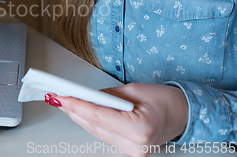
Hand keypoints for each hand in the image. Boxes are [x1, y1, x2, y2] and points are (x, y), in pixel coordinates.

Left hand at [45, 83, 188, 156]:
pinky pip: (104, 135)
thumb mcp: (133, 90)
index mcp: (138, 129)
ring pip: (95, 132)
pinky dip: (91, 123)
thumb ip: (106, 96)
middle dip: (73, 110)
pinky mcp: (129, 150)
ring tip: (64, 102)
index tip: (60, 97)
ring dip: (79, 117)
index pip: (97, 117)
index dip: (75, 106)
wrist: (184, 113)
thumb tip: (84, 96)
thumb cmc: (164, 100)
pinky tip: (80, 113)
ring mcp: (132, 150)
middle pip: (93, 126)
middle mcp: (134, 145)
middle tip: (56, 97)